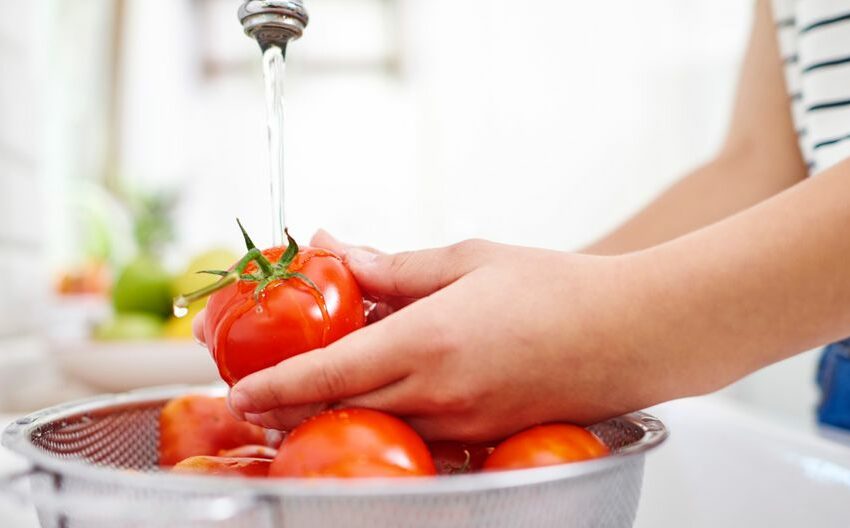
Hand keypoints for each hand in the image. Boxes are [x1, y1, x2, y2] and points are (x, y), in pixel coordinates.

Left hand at [197, 233, 667, 440]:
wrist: (632, 333)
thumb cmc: (556, 287)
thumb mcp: (468, 260)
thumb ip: (393, 267)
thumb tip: (336, 252)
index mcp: (428, 341)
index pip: (328, 373)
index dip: (275, 386)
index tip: (236, 393)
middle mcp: (439, 393)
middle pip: (341, 411)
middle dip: (292, 407)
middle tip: (259, 396)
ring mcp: (463, 423)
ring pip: (377, 427)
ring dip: (337, 413)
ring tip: (311, 393)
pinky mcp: (484, 436)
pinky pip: (419, 434)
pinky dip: (386, 419)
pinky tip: (384, 396)